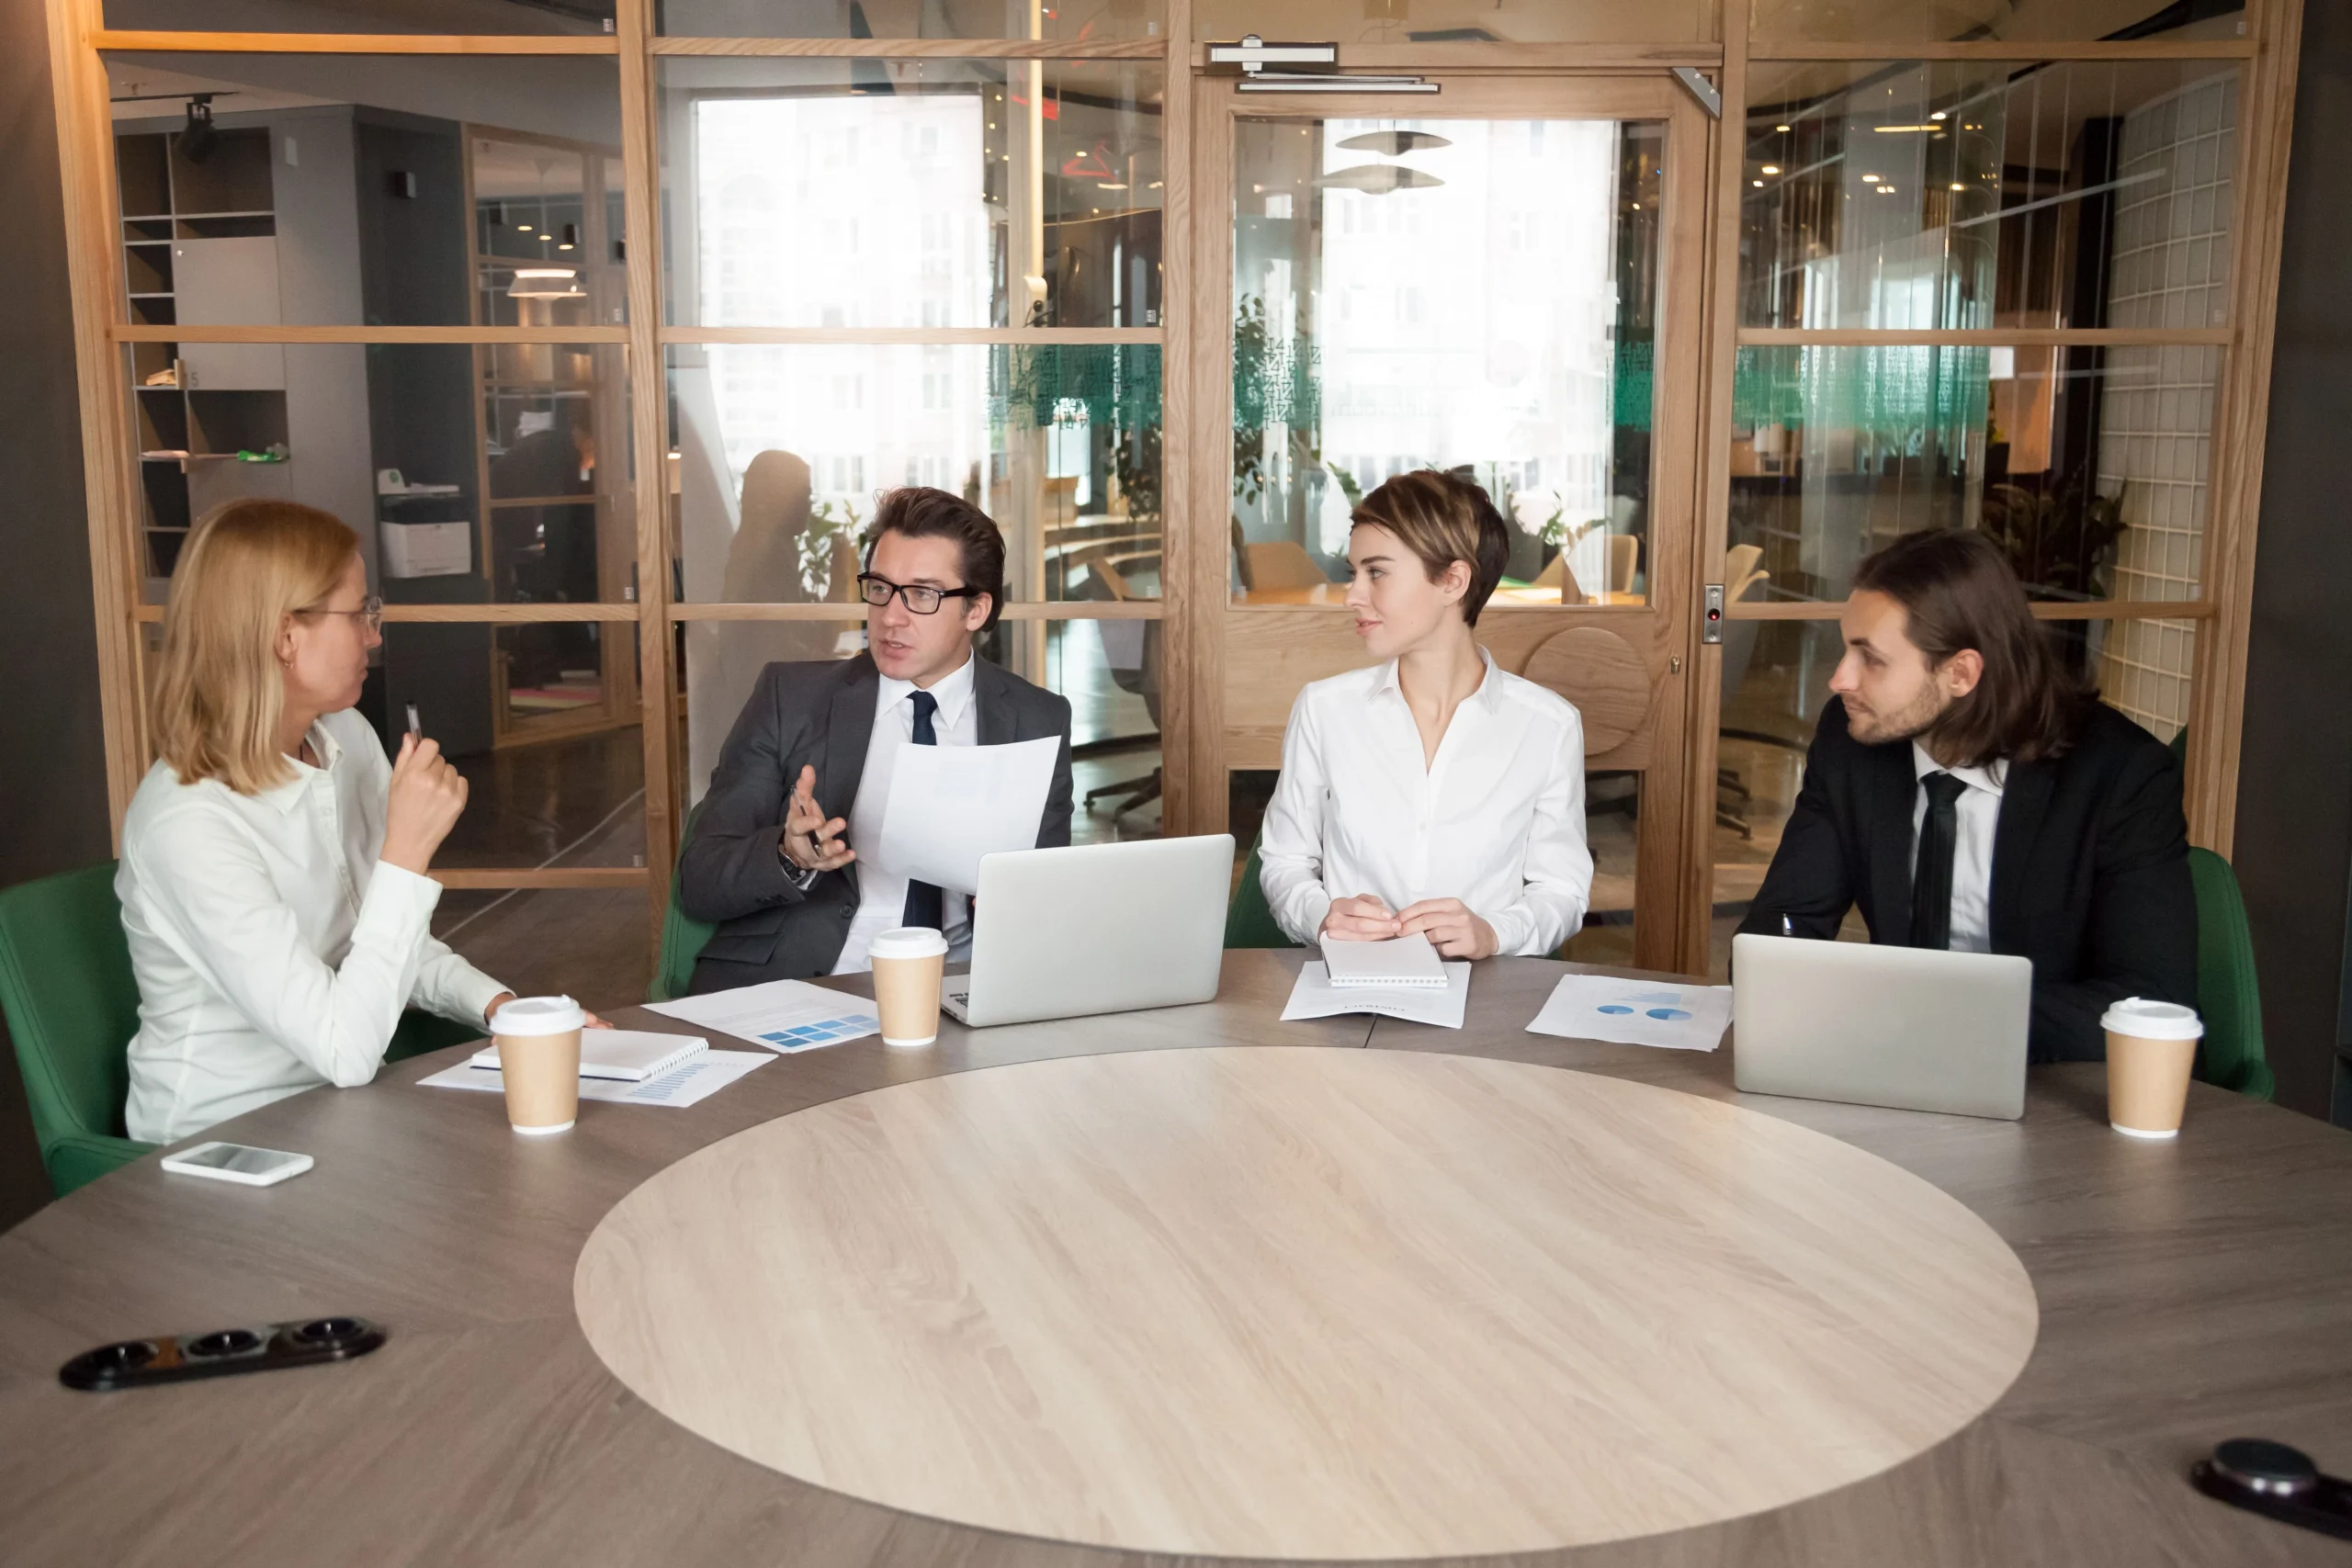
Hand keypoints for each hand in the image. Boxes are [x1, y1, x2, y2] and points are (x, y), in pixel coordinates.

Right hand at [382, 732, 466, 875]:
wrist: (411, 842)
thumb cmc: (400, 812)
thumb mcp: (395, 783)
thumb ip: (404, 758)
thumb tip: (411, 737)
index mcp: (414, 774)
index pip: (430, 745)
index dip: (426, 750)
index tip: (422, 758)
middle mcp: (433, 780)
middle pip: (440, 758)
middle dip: (432, 766)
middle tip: (423, 783)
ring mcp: (449, 791)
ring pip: (451, 769)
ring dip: (443, 777)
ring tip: (432, 793)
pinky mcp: (460, 801)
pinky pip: (461, 781)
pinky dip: (453, 786)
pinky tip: (442, 798)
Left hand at [484, 992, 611, 1028]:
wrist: (509, 1010)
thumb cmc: (512, 1014)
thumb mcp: (506, 1020)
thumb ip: (501, 1032)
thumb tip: (496, 1041)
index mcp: (547, 1008)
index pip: (566, 1011)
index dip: (580, 1015)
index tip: (591, 1019)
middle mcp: (556, 1012)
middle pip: (579, 1015)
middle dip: (595, 1021)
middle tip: (608, 1028)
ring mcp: (559, 1019)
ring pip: (581, 1022)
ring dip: (595, 1026)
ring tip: (609, 1032)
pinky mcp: (560, 1028)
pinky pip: (576, 1029)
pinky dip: (589, 1032)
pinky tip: (599, 1038)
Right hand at [778, 765, 855, 873]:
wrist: (795, 849)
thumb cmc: (801, 822)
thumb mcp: (800, 806)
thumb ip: (804, 788)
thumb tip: (808, 767)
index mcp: (796, 828)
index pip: (799, 826)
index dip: (807, 823)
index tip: (817, 819)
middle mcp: (805, 843)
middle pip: (815, 839)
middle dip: (827, 833)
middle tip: (840, 823)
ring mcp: (814, 855)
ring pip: (823, 854)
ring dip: (833, 850)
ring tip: (842, 844)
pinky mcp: (824, 863)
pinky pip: (832, 864)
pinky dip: (842, 860)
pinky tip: (852, 854)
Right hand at [1320, 894, 1400, 941]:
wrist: (1333, 922)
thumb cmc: (1349, 909)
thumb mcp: (1359, 900)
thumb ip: (1372, 903)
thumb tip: (1385, 914)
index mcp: (1338, 905)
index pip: (1357, 908)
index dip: (1374, 912)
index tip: (1389, 916)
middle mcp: (1334, 920)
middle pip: (1359, 925)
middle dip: (1380, 926)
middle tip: (1395, 926)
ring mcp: (1335, 934)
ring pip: (1361, 936)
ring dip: (1379, 934)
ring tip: (1392, 931)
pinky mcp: (1339, 945)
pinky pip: (1360, 943)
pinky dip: (1374, 940)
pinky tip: (1383, 936)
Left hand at [1396, 899, 1498, 959]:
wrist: (1488, 936)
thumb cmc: (1463, 924)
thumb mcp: (1450, 912)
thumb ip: (1431, 914)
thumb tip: (1404, 921)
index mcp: (1451, 903)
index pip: (1424, 905)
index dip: (1407, 913)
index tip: (1396, 920)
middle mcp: (1459, 915)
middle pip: (1427, 920)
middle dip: (1409, 927)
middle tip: (1399, 932)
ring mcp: (1464, 930)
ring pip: (1434, 935)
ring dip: (1424, 940)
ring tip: (1421, 942)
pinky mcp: (1468, 944)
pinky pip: (1445, 949)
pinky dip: (1438, 949)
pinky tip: (1439, 948)